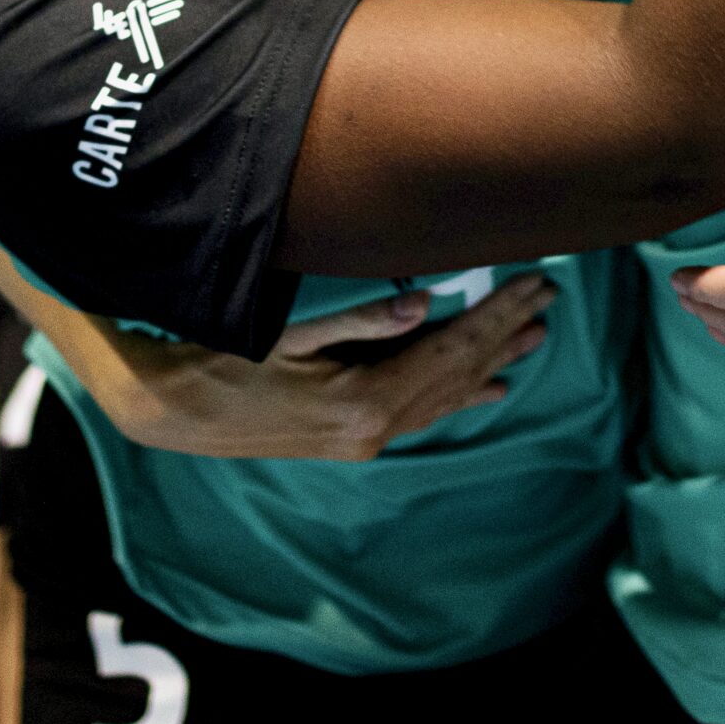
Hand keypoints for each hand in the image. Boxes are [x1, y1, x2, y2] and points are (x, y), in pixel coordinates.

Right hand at [93, 277, 555, 460]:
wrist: (176, 413)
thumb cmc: (225, 361)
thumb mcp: (290, 333)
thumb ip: (361, 320)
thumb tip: (426, 303)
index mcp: (363, 401)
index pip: (450, 349)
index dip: (496, 314)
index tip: (534, 283)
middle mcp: (374, 429)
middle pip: (457, 373)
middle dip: (504, 333)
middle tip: (548, 299)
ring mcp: (366, 440)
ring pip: (445, 397)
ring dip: (491, 363)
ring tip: (534, 337)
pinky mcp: (354, 439)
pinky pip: (423, 414)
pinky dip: (459, 396)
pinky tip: (488, 389)